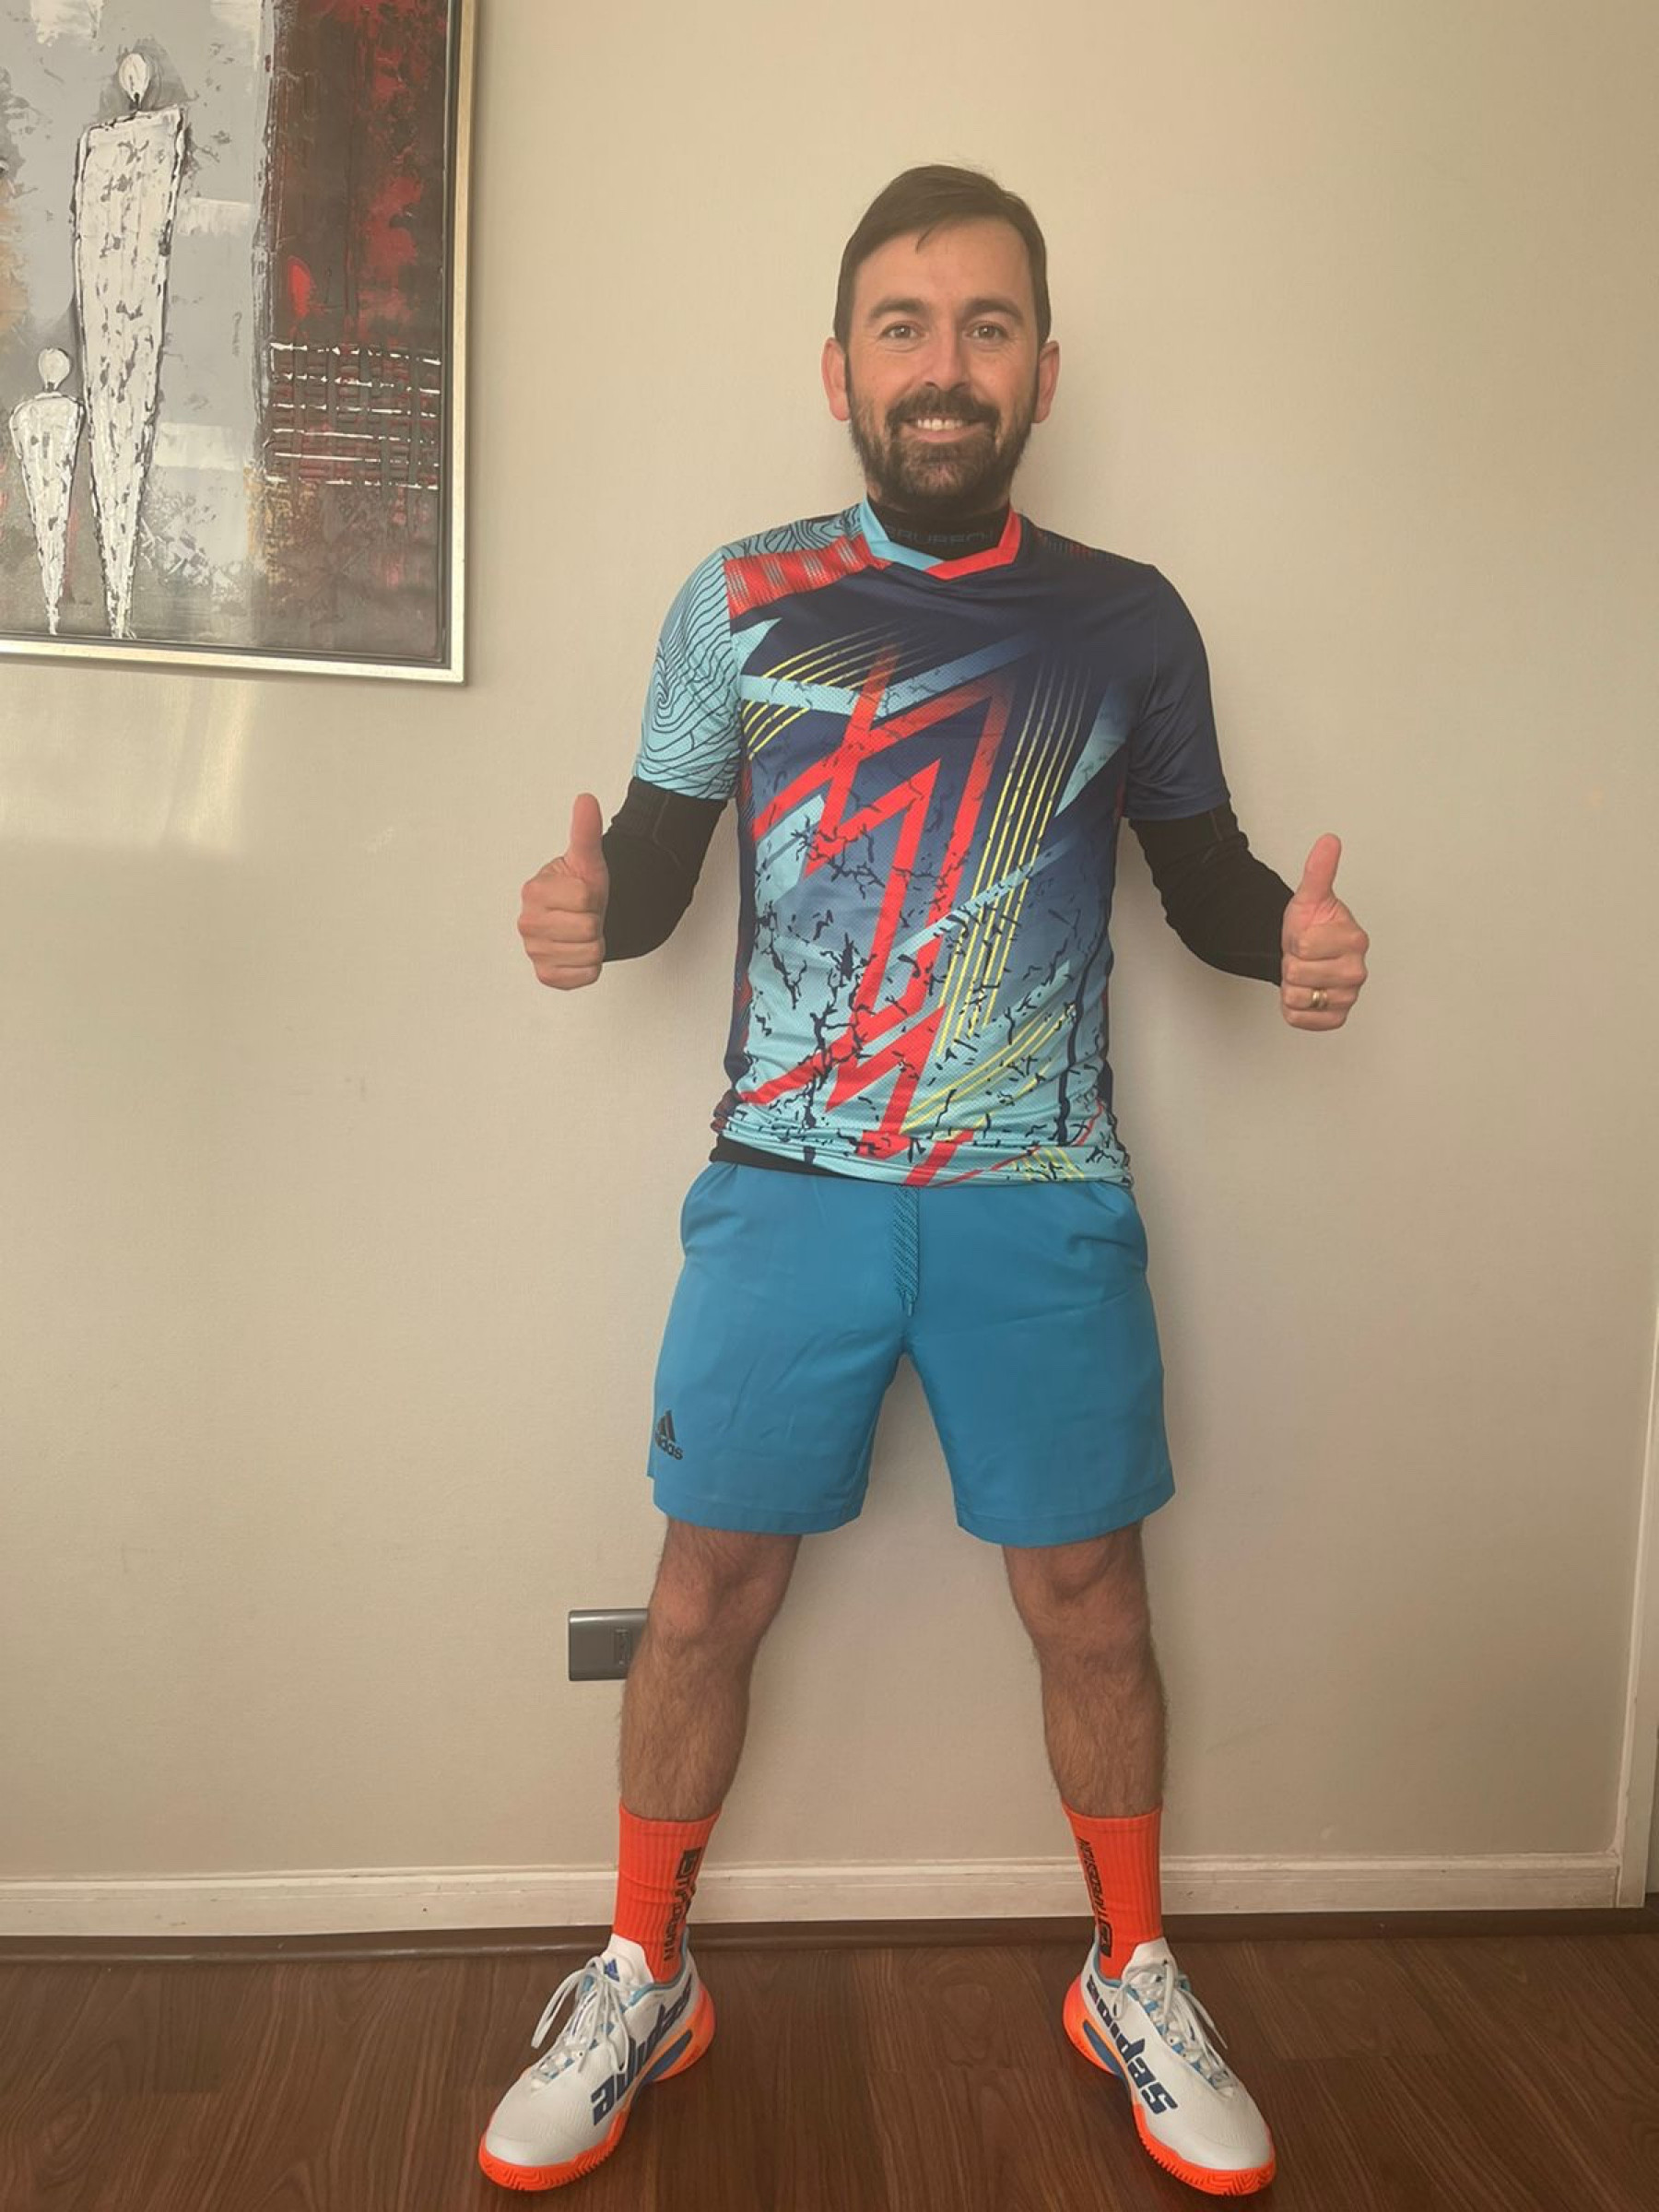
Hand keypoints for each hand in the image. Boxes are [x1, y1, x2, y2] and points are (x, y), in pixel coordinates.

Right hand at [519, 794, 609, 989]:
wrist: (581, 917)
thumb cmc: (580, 887)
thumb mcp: (587, 859)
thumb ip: (585, 831)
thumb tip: (585, 800)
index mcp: (533, 891)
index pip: (585, 899)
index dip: (594, 897)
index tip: (582, 896)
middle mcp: (527, 923)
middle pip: (588, 929)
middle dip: (594, 921)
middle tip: (583, 915)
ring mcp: (534, 951)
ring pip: (590, 953)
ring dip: (594, 943)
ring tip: (581, 931)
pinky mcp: (546, 975)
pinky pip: (584, 976)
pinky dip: (589, 966)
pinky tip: (578, 951)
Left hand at [1280, 834, 1367, 1028]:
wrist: (1304, 952)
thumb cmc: (1311, 926)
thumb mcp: (1310, 897)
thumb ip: (1319, 870)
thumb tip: (1329, 841)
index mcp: (1355, 939)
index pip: (1303, 945)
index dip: (1294, 941)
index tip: (1306, 937)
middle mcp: (1357, 971)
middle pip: (1298, 972)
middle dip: (1292, 963)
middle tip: (1303, 956)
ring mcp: (1349, 996)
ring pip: (1296, 997)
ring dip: (1291, 985)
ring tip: (1304, 972)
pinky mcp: (1337, 1018)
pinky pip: (1301, 1020)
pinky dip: (1294, 1009)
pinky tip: (1305, 992)